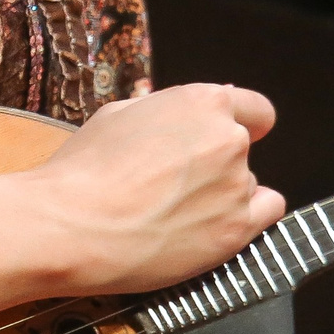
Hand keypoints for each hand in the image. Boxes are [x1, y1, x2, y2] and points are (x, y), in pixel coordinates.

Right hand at [24, 83, 286, 296]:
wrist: (70, 226)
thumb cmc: (84, 169)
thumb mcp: (120, 114)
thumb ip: (168, 111)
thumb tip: (194, 113)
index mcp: (203, 102)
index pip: (254, 109)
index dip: (243, 123)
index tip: (236, 135)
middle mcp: (229, 140)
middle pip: (241, 151)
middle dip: (215, 163)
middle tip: (175, 184)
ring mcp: (236, 187)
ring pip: (245, 188)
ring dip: (220, 196)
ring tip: (174, 213)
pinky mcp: (235, 230)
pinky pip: (263, 218)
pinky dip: (244, 221)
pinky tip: (212, 226)